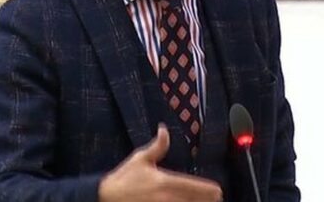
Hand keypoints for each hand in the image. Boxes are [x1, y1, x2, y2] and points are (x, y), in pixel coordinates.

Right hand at [98, 124, 221, 201]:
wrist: (105, 196)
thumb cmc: (124, 177)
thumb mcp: (140, 158)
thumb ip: (158, 146)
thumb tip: (164, 129)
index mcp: (164, 181)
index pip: (193, 187)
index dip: (209, 190)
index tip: (218, 191)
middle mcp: (165, 198)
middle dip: (207, 201)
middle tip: (217, 199)